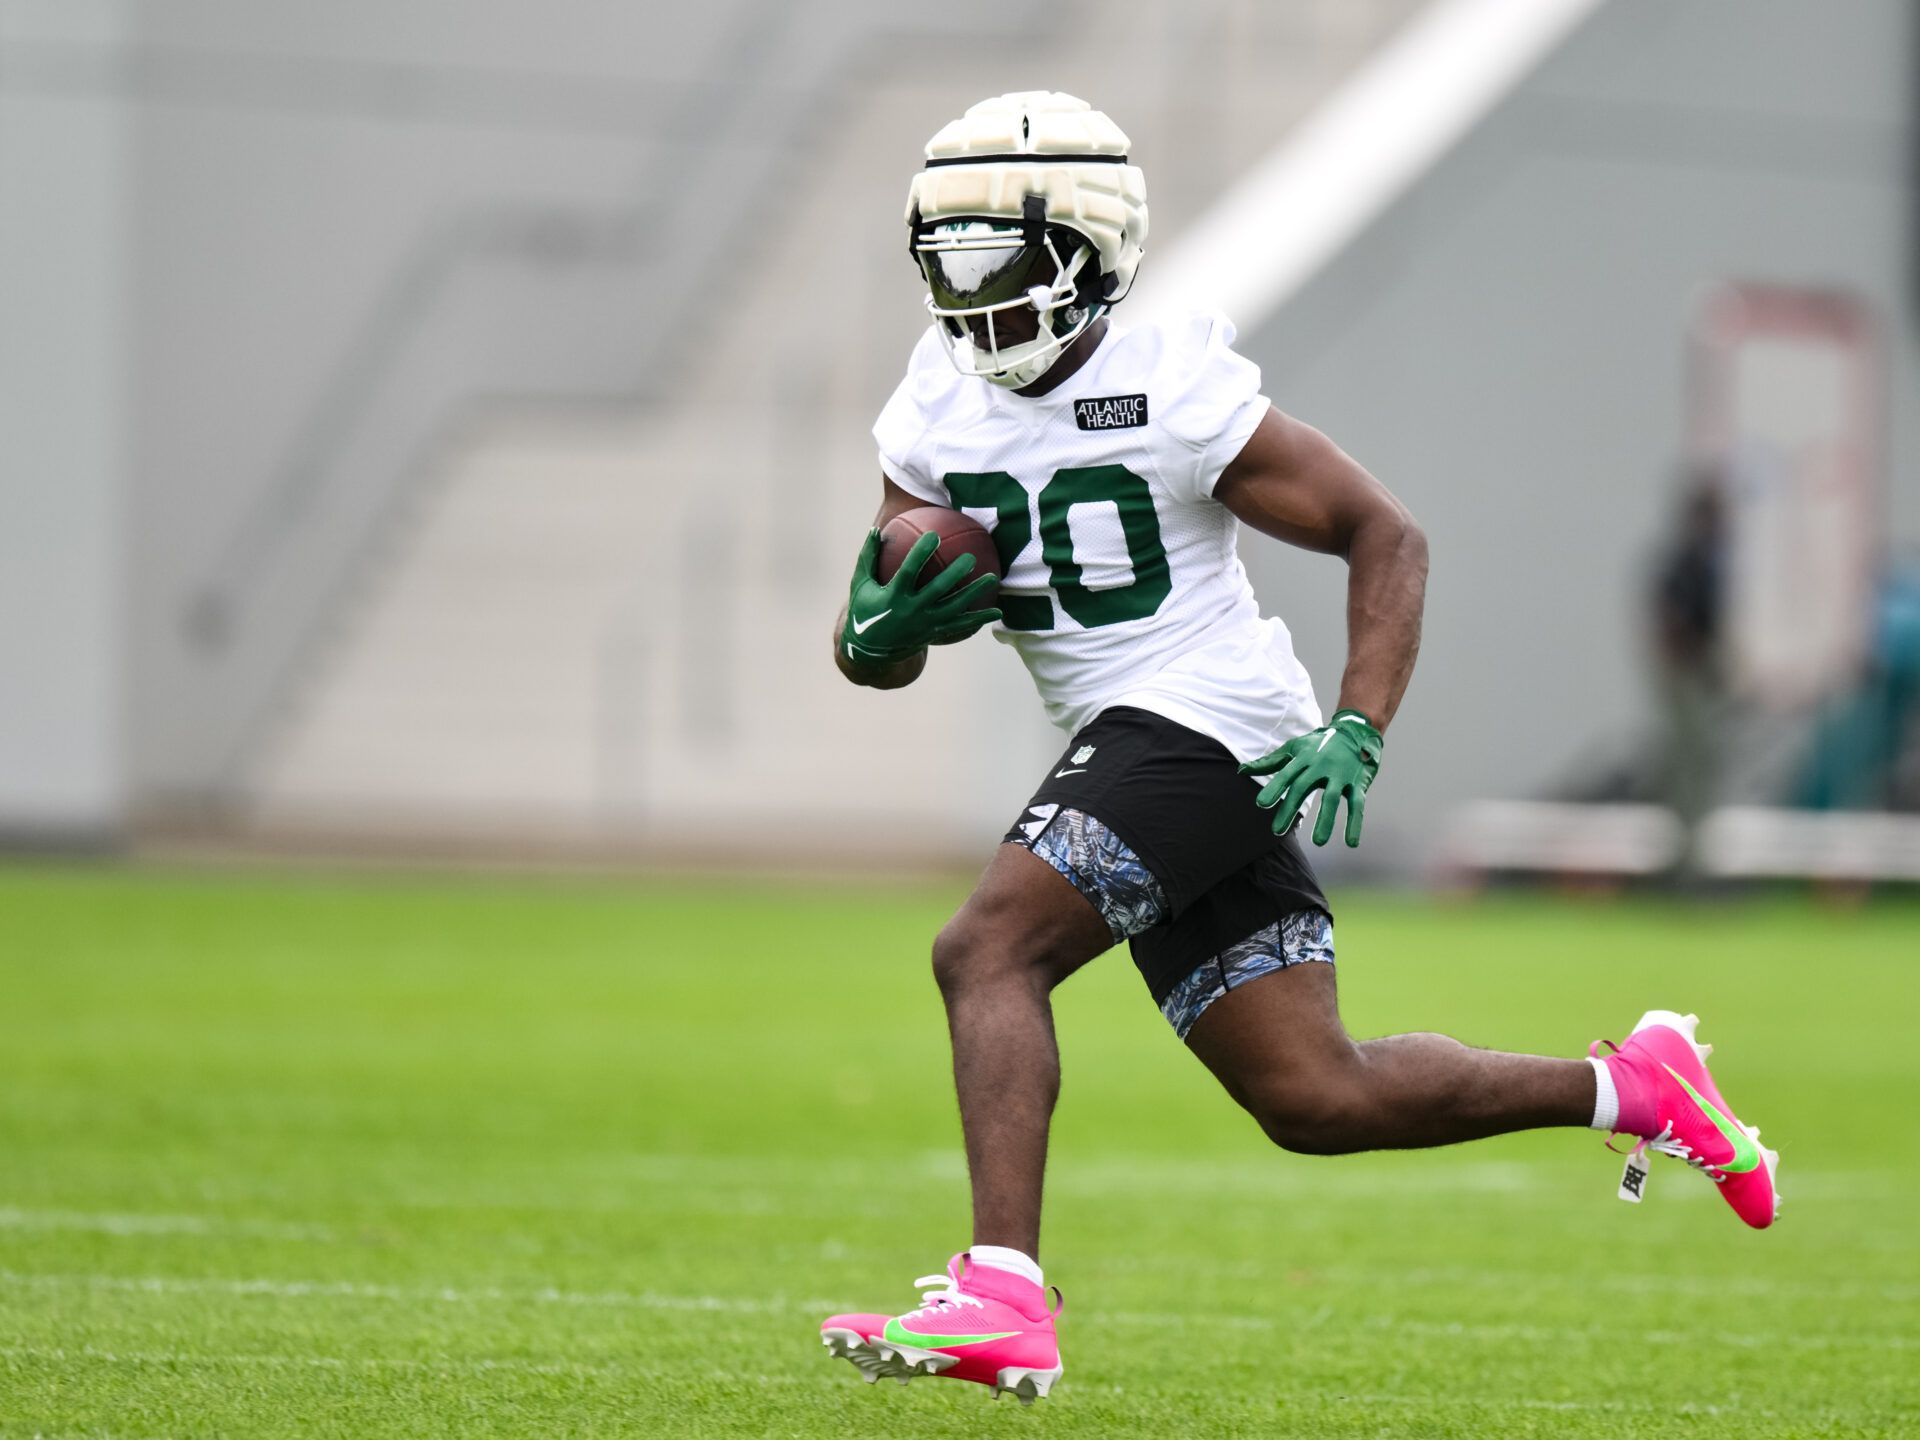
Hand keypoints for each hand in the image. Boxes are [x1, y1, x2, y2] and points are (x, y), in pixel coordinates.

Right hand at [841, 529, 1001, 663]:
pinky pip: (960, 625)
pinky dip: (979, 619)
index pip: (908, 572)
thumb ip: (868, 557)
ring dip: (974, 593)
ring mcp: (925, 625)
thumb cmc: (865, 609)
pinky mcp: (934, 633)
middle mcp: (911, 611)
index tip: (933, 535)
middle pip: (937, 591)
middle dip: (955, 574)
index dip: (920, 553)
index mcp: (893, 596)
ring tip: (993, 578)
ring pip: (954, 608)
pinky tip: (997, 611)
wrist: (870, 651)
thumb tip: (876, 529)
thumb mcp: (861, 583)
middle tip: (971, 558)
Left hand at [1240, 710, 1383, 846]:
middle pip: (1304, 787)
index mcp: (1304, 758)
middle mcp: (1321, 765)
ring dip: (1326, 820)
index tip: (1261, 804)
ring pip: (1333, 798)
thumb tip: (1241, 771)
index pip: (1286, 773)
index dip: (1274, 787)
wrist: (1355, 732)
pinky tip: (1351, 842)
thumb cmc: (1318, 744)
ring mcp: (1341, 775)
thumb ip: (1269, 763)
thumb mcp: (1294, 749)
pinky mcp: (1358, 784)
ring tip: (1318, 842)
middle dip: (1290, 809)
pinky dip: (1354, 823)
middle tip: (1277, 831)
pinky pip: (1357, 805)